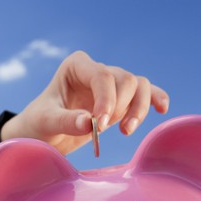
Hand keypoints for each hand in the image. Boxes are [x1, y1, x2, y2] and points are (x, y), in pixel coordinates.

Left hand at [0, 50, 169, 153]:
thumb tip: (89, 123)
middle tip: (103, 131)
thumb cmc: (38, 124)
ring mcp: (111, 84)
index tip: (99, 126)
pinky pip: (145, 93)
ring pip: (139, 86)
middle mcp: (96, 70)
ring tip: (126, 131)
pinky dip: (155, 99)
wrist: (40, 134)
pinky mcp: (120, 99)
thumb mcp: (45, 122)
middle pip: (126, 80)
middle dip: (121, 106)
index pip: (103, 76)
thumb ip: (65, 121)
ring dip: (139, 108)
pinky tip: (162, 109)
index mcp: (76, 66)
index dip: (107, 100)